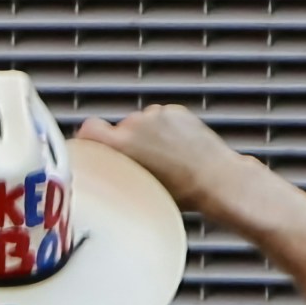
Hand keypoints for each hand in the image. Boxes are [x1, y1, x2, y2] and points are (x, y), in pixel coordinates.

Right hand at [80, 103, 239, 202]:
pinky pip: (162, 119)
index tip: (91, 146)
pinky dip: (167, 131)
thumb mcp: (137, 190)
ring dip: (149, 136)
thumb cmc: (182, 193)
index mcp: (122, 145)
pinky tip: (178, 150)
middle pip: (120, 129)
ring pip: (142, 124)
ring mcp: (158, 115)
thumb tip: (105, 172)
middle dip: (128, 144)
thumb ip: (116, 174)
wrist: (217, 180)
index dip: (89, 138)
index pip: (88, 129)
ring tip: (166, 159)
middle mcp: (136, 124)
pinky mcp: (176, 111)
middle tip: (142, 165)